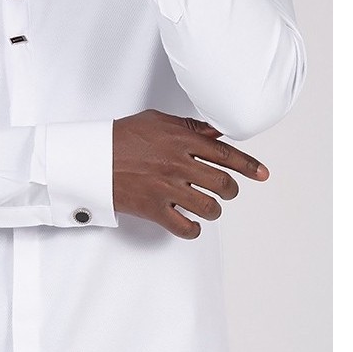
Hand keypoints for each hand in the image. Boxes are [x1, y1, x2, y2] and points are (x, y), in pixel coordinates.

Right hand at [112, 109, 268, 239]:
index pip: (226, 154)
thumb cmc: (121, 138)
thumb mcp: (157, 121)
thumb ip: (189, 127)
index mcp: (181, 140)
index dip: (249, 166)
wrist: (90, 158)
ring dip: (214, 210)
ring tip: (209, 207)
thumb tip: (216, 133)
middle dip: (230, 190)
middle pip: (223, 183)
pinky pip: (185, 227)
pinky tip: (191, 225)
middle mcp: (178, 164)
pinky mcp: (154, 209)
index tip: (262, 174)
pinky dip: (193, 230)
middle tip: (226, 191)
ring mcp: (166, 188)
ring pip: (209, 207)